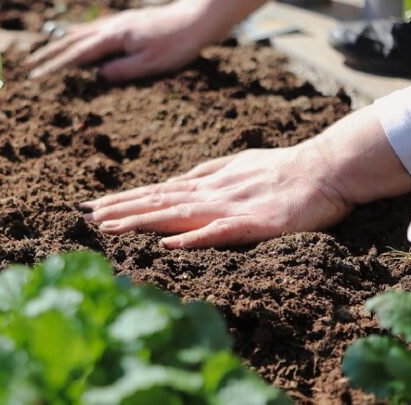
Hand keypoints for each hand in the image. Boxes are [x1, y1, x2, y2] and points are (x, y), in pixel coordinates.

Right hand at [25, 1, 211, 81]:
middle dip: (49, 54)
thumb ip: (122, 71)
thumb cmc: (177, 44)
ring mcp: (118, 22)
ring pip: (82, 32)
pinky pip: (94, 28)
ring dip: (60, 43)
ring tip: (43, 52)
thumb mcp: (150, 64)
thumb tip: (98, 76)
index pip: (77, 55)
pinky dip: (79, 34)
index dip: (55, 67)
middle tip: (28, 66)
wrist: (198, 19)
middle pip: (72, 41)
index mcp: (114, 38)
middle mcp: (112, 27)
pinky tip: (76, 36)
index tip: (36, 77)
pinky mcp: (126, 22)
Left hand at [79, 142, 354, 248]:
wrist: (327, 167)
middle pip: (157, 202)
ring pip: (177, 214)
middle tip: (83, 216)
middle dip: (118, 210)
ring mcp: (230, 207)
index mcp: (207, 183)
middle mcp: (211, 193)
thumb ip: (207, 174)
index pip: (156, 193)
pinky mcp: (254, 223)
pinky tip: (167, 244)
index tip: (92, 206)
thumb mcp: (238, 166)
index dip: (123, 200)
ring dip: (140, 221)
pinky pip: (219, 232)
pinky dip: (192, 238)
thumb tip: (177, 181)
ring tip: (107, 228)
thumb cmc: (284, 168)